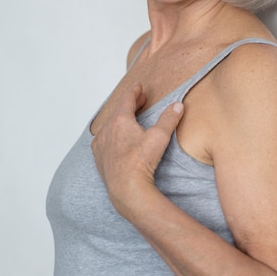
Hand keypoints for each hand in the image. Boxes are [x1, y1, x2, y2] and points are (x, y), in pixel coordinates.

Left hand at [91, 83, 183, 219]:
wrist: (125, 189)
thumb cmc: (141, 162)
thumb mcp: (160, 137)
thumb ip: (169, 119)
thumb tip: (177, 106)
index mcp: (120, 121)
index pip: (127, 100)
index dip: (134, 92)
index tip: (138, 86)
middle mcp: (107, 130)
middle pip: (118, 111)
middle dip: (130, 105)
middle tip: (139, 100)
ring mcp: (101, 144)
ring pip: (110, 126)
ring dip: (120, 120)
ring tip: (128, 119)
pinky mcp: (99, 158)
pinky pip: (104, 140)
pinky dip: (112, 135)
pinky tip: (116, 139)